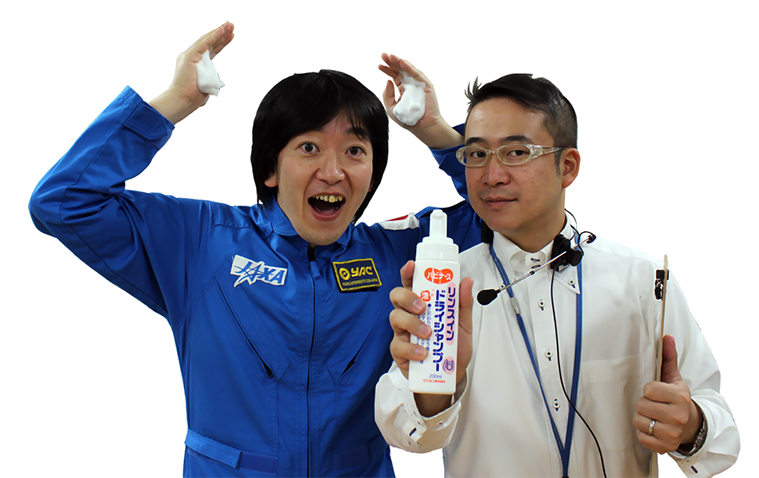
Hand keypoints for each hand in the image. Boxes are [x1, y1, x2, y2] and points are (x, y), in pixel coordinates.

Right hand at [149, 22, 234, 123]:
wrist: (182, 101)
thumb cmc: (192, 97)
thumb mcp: (206, 86)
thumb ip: (211, 81)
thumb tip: (216, 84)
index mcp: (196, 63)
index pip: (211, 49)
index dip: (221, 42)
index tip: (231, 36)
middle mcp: (192, 57)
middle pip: (210, 42)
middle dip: (222, 34)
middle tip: (232, 25)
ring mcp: (190, 55)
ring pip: (207, 40)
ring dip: (219, 32)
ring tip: (230, 25)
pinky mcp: (189, 56)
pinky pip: (204, 43)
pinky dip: (214, 36)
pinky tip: (222, 30)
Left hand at [379, 54, 462, 148]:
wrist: (422, 127)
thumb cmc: (408, 120)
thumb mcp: (391, 108)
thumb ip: (387, 95)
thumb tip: (388, 81)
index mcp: (403, 89)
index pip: (394, 76)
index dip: (387, 70)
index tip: (379, 66)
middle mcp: (411, 84)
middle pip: (400, 70)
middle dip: (391, 62)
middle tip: (383, 55)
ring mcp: (418, 84)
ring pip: (408, 69)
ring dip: (399, 61)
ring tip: (391, 56)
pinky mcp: (425, 84)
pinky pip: (417, 74)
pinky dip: (409, 67)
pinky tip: (402, 62)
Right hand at [389, 261, 472, 414]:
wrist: (450, 376)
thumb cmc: (452, 347)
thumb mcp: (463, 325)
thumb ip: (463, 304)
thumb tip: (466, 280)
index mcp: (422, 304)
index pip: (411, 283)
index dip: (408, 272)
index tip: (412, 266)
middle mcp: (409, 315)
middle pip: (396, 296)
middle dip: (407, 297)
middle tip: (422, 306)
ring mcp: (401, 332)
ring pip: (395, 318)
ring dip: (412, 323)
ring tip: (428, 333)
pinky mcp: (399, 351)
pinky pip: (398, 345)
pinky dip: (412, 349)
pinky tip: (423, 353)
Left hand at [634, 335, 701, 453]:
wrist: (691, 425)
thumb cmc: (677, 399)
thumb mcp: (674, 379)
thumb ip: (668, 358)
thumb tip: (666, 337)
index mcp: (680, 397)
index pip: (648, 389)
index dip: (649, 390)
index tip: (657, 393)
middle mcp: (678, 416)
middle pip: (641, 405)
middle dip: (644, 404)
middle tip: (654, 405)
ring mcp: (672, 433)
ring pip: (639, 421)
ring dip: (642, 419)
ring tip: (653, 416)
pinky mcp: (665, 447)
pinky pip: (642, 437)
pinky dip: (644, 433)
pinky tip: (654, 429)